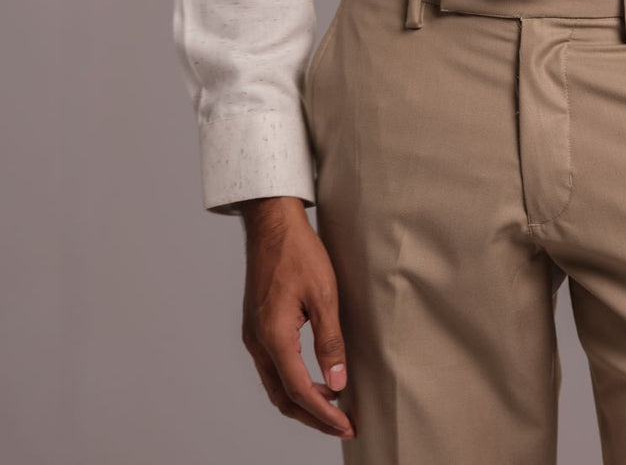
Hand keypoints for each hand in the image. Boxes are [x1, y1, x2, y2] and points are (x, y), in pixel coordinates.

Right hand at [239, 196, 355, 440]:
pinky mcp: (256, 327)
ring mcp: (253, 335)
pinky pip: (273, 368)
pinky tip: (314, 379)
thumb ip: (330, 342)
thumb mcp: (324, 295)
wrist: (272, 223)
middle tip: (343, 425)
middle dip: (313, 416)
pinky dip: (293, 383)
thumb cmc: (299, 252)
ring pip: (275, 385)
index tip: (347, 425)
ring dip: (302, 402)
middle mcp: (257, 342)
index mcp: (273, 336)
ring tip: (333, 407)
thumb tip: (338, 383)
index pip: (299, 391)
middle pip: (283, 397)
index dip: (324, 414)